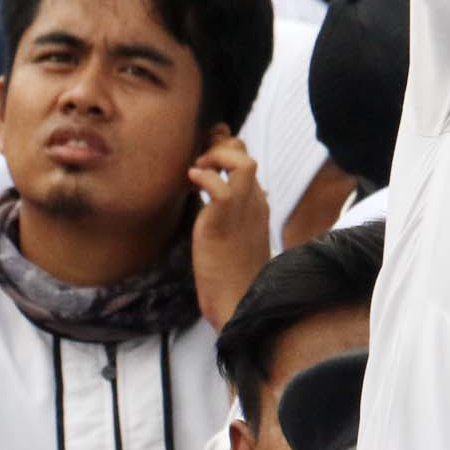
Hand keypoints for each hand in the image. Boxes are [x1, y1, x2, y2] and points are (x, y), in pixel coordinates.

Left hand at [189, 124, 269, 330]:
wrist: (239, 302)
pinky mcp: (225, 222)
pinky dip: (204, 176)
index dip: (225, 150)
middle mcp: (255, 201)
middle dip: (219, 146)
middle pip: (246, 153)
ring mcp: (244, 210)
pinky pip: (220, 187)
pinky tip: (191, 181)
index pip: (247, 160)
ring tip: (199, 169)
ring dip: (217, 156)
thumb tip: (214, 197)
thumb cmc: (233, 274)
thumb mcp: (233, 237)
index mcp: (257, 204)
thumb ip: (229, 215)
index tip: (204, 157)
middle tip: (199, 162)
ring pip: (243, 161)